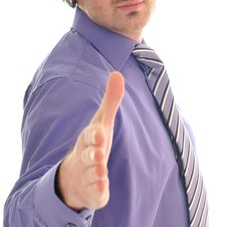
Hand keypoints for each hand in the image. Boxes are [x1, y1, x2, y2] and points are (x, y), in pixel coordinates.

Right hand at [57, 71, 124, 209]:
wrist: (75, 176)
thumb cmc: (93, 144)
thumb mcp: (103, 122)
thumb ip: (111, 100)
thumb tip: (117, 72)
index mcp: (89, 139)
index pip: (90, 135)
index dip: (95, 135)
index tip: (101, 132)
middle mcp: (86, 156)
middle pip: (89, 154)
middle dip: (93, 154)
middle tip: (99, 155)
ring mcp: (88, 174)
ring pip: (92, 174)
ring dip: (96, 173)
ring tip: (102, 171)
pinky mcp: (93, 191)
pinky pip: (95, 193)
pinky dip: (98, 191)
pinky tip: (102, 191)